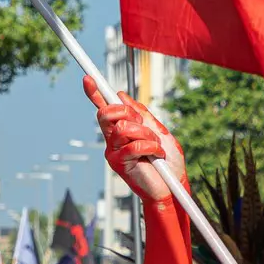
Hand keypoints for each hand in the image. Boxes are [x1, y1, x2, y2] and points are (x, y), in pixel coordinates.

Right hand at [87, 78, 187, 201]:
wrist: (174, 185)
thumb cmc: (168, 160)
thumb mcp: (159, 131)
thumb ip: (142, 115)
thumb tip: (122, 95)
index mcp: (122, 129)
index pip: (105, 108)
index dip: (96, 93)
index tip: (89, 78)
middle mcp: (113, 139)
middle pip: (106, 113)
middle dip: (127, 113)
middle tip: (144, 126)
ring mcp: (113, 151)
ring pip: (123, 128)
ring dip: (146, 134)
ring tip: (156, 147)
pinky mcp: (118, 163)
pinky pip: (133, 146)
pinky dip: (151, 148)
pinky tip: (157, 156)